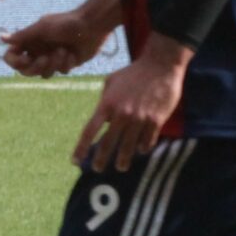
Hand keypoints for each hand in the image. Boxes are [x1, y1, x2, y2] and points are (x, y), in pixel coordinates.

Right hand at [3, 11, 104, 77]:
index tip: (26, 58)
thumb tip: (1, 38)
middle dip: (36, 66)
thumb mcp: (42, 28)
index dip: (15, 62)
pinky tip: (73, 53)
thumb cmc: (65, 23)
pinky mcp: (65, 63)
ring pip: (44, 74)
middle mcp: (37, 51)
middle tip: (46, 58)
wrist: (91, 26)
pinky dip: (66, 63)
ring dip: (53, 64)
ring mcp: (51, 58)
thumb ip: (22, 36)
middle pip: (26, 71)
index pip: (11, 57)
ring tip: (63, 50)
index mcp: (29, 41)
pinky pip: (61, 71)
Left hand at [74, 40, 190, 171]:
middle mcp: (121, 114)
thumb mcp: (111, 82)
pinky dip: (143, 148)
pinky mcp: (156, 121)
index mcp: (107, 104)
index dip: (81, 148)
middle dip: (100, 159)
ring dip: (123, 160)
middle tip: (97, 169)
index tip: (75, 161)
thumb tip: (102, 117)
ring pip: (128, 147)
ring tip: (120, 167)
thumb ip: (105, 101)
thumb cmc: (133, 73)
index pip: (89, 131)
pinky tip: (140, 151)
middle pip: (107, 144)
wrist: (160, 66)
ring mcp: (139, 119)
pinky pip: (147, 141)